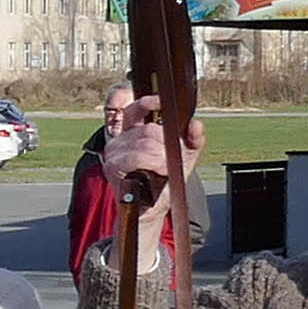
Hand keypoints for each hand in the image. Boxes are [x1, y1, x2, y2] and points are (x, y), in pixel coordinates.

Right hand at [99, 84, 203, 231]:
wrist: (150, 207)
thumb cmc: (162, 181)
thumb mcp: (183, 156)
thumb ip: (192, 139)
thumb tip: (195, 124)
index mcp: (132, 130)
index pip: (131, 106)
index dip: (146, 101)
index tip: (161, 103)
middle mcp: (120, 138)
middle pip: (148, 127)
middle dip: (166, 142)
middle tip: (170, 157)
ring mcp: (114, 152)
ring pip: (145, 141)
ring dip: (162, 156)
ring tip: (164, 168)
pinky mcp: (112, 166)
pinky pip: (137, 156)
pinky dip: (154, 163)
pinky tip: (159, 170)